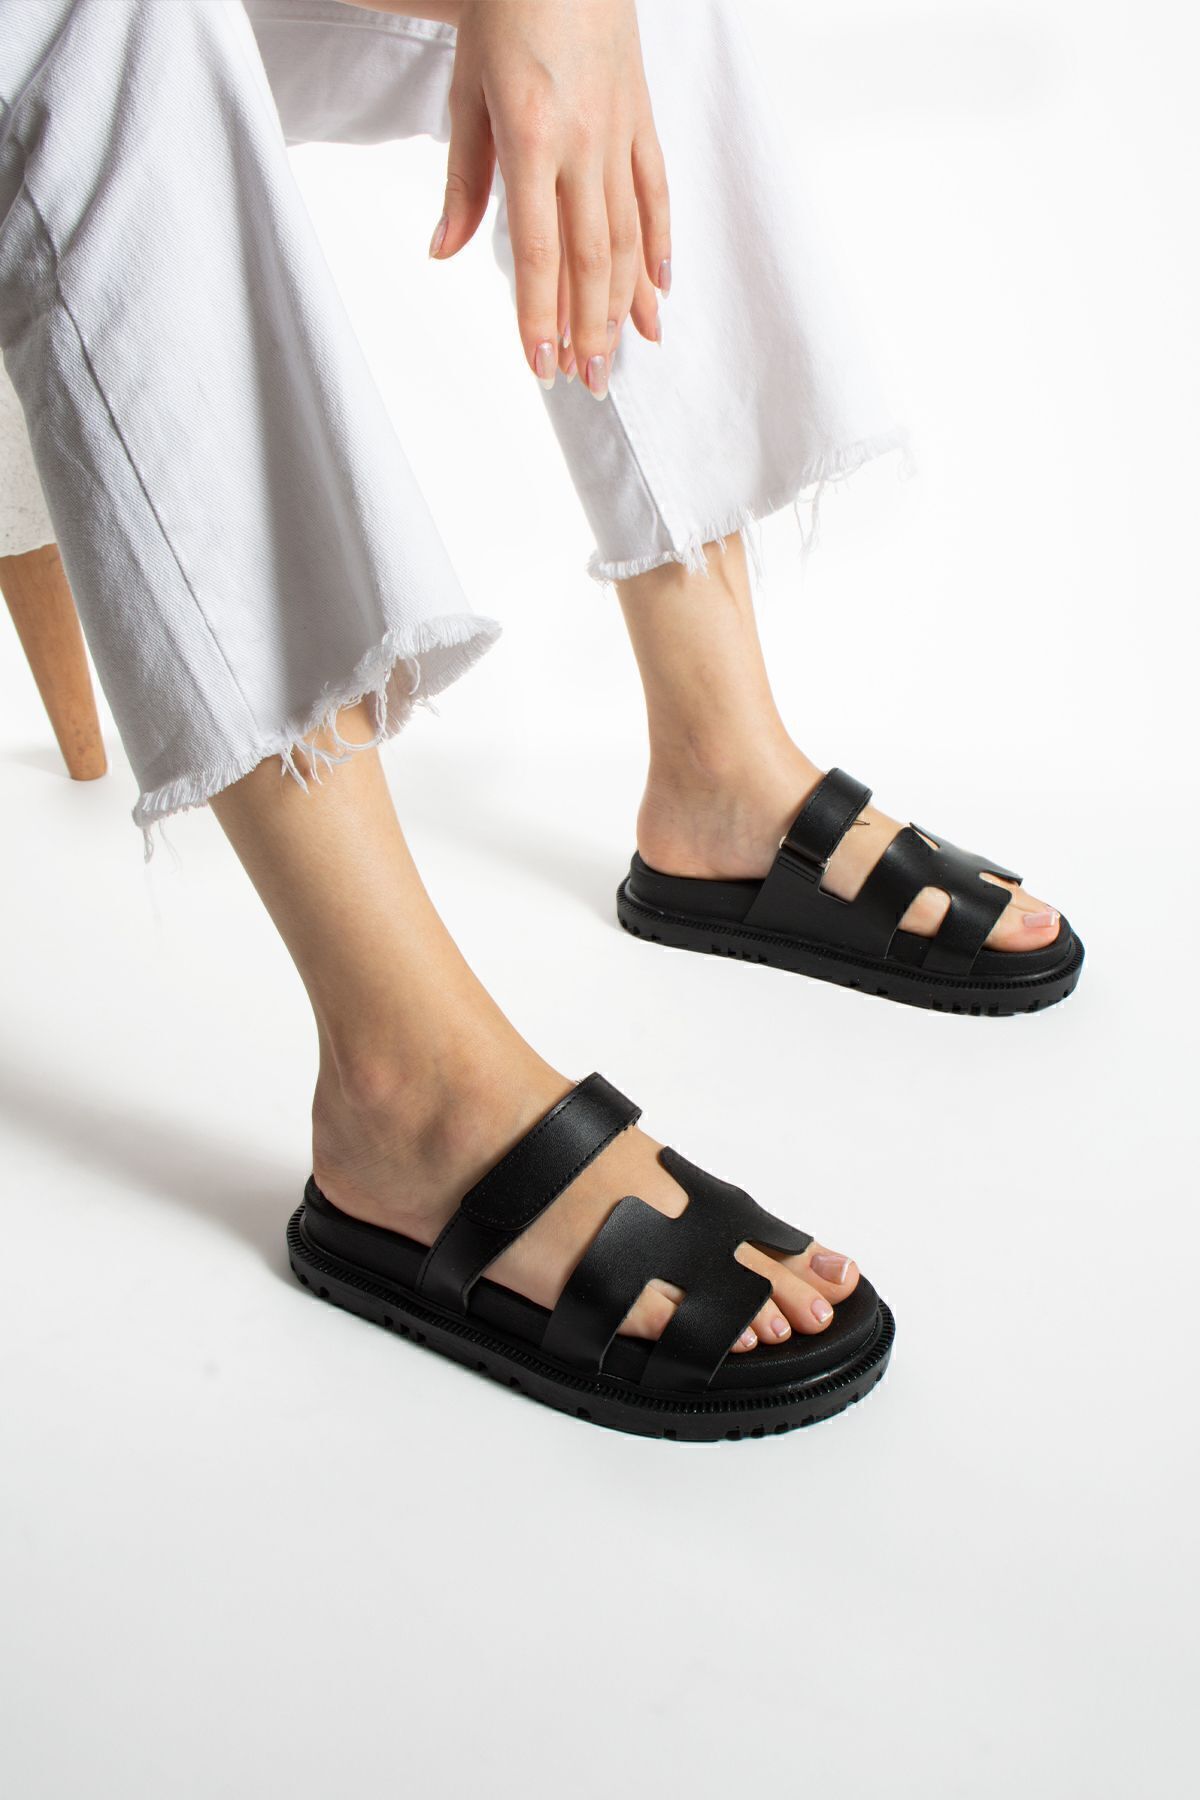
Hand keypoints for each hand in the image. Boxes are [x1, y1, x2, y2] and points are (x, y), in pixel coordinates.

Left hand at [428, 0, 670, 398]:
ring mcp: (620, 132)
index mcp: (532, 138)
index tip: (541, 367)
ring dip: (625, 304)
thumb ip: (464, 182)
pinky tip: (661, 293)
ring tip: (620, 356)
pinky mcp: (643, 118)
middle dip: (588, 328)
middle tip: (587, 382)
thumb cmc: (504, 16)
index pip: (538, 251)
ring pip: (629, 235)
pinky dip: (662, 247)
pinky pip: (657, 193)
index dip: (541, 316)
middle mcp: (583, 141)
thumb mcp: (468, 96)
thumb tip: (444, 253)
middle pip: (591, 257)